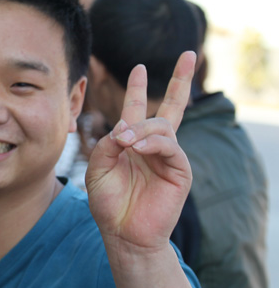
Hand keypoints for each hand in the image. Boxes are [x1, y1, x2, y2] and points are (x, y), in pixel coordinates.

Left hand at [85, 51, 195, 251]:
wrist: (123, 233)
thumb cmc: (109, 203)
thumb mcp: (98, 169)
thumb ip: (106, 144)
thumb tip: (124, 126)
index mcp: (132, 143)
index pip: (137, 110)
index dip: (138, 89)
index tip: (140, 68)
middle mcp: (152, 146)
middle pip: (170, 107)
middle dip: (180, 81)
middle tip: (190, 54)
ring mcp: (168, 157)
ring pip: (161, 127)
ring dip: (141, 130)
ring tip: (124, 143)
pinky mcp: (180, 170)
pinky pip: (169, 146)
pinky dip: (153, 144)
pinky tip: (137, 148)